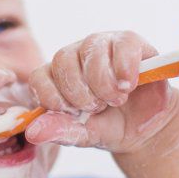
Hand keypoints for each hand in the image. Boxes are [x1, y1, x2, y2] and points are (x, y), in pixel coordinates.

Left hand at [25, 31, 178, 152]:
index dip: (52, 97)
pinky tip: (129, 85)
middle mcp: (76, 55)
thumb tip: (33, 132)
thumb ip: (60, 131)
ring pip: (91, 49)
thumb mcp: (84, 135)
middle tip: (98, 108)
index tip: (73, 114)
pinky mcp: (129, 42)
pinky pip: (122, 45)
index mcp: (57, 76)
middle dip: (80, 92)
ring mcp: (102, 44)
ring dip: (102, 81)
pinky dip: (124, 67)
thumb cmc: (110, 126)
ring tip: (116, 99)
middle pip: (63, 59)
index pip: (39, 76)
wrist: (146, 127)